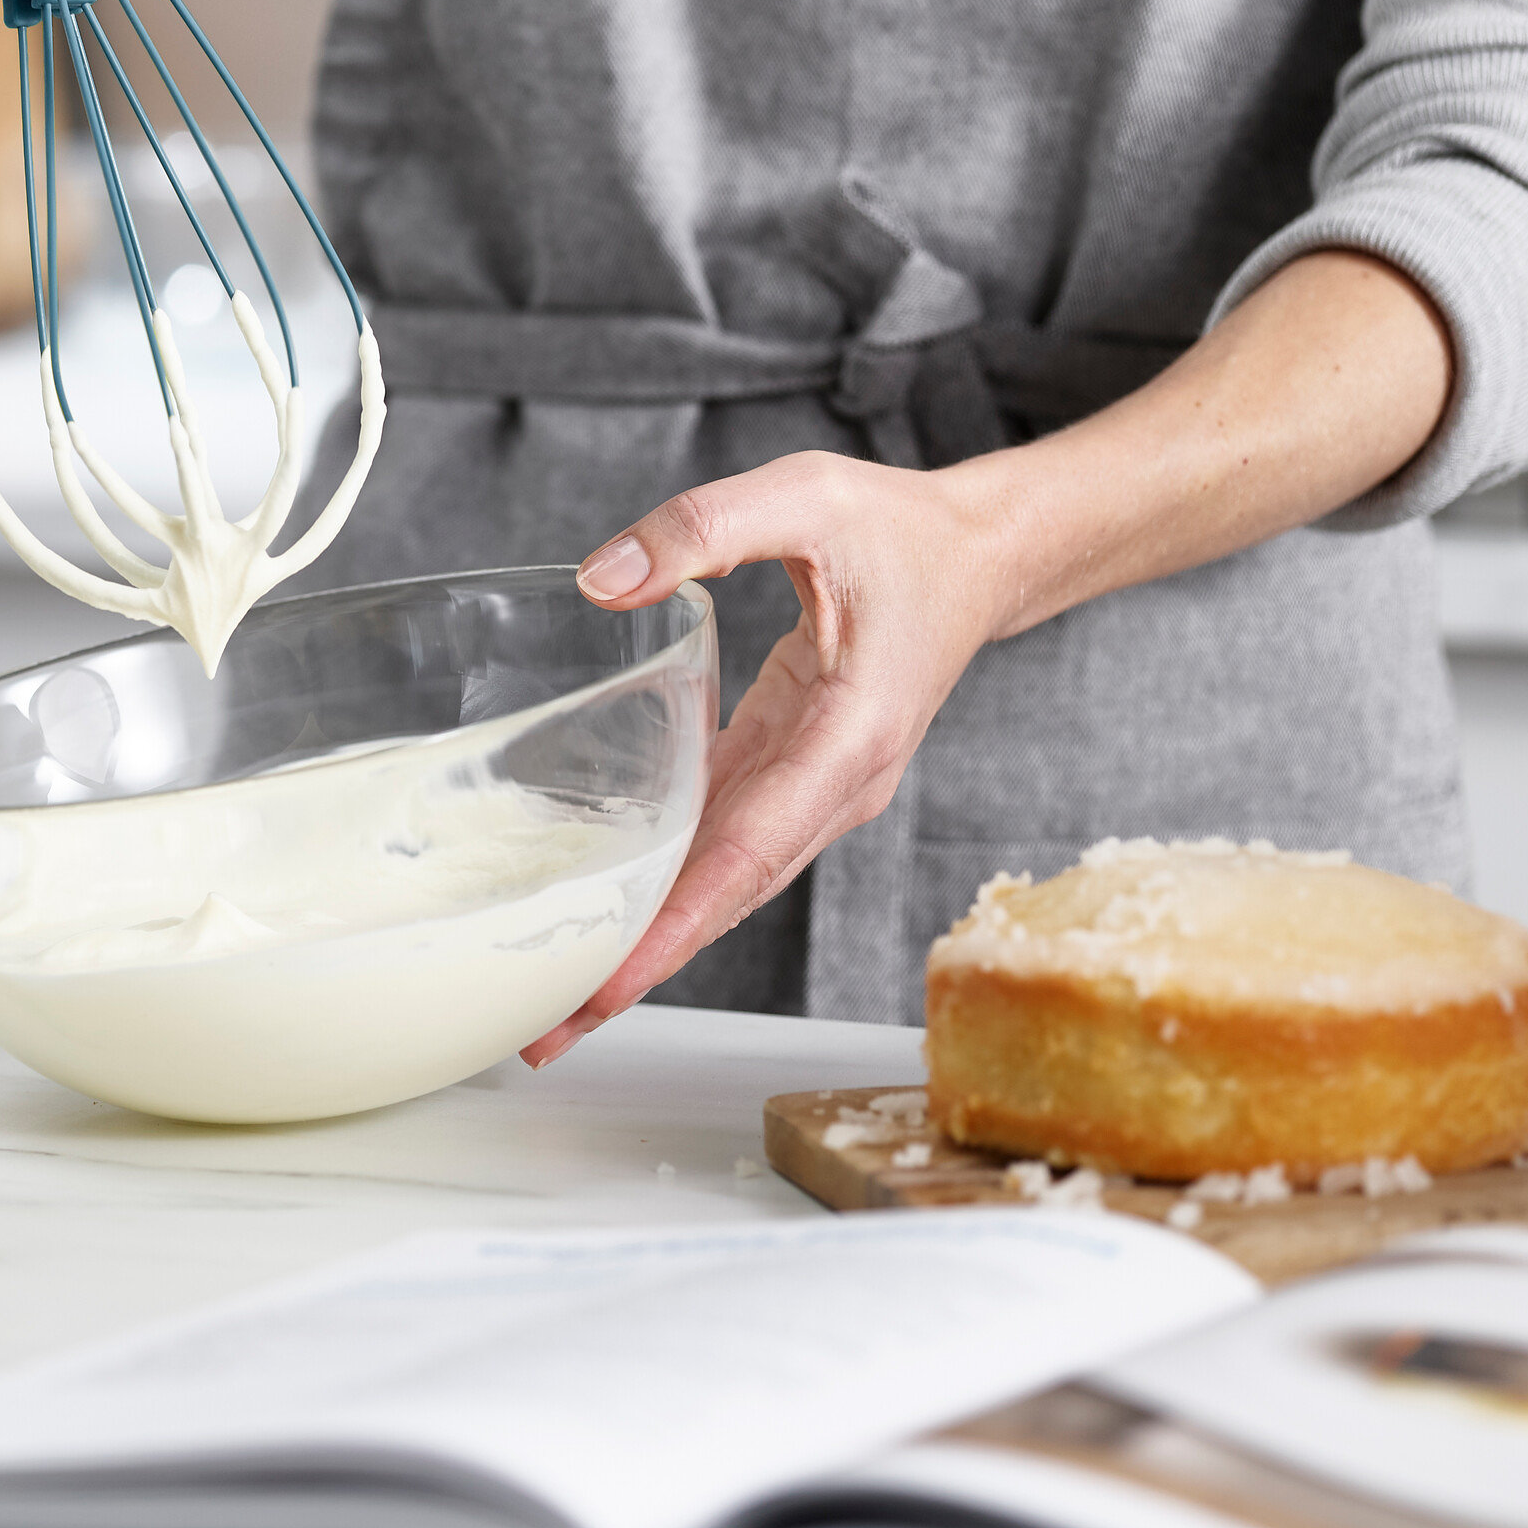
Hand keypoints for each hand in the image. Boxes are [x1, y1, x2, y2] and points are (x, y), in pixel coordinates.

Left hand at [520, 452, 1009, 1066]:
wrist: (979, 557)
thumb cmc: (901, 530)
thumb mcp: (806, 495)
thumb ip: (704, 526)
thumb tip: (602, 577)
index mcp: (851, 737)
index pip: (750, 850)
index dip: (676, 922)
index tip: (609, 983)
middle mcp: (837, 787)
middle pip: (729, 899)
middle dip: (641, 968)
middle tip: (547, 1032)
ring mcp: (817, 793)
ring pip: (724, 887)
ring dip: (647, 944)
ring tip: (556, 1003)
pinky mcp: (793, 779)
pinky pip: (723, 847)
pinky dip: (667, 890)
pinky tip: (603, 914)